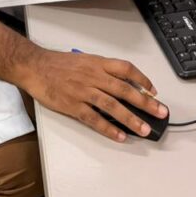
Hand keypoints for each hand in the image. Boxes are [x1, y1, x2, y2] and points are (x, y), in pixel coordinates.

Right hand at [20, 49, 166, 141]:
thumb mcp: (84, 60)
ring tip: (145, 129)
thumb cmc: (58, 64)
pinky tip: (120, 136)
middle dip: (146, 102)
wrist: (34, 67)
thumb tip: (121, 84)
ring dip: (131, 119)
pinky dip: (108, 128)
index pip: (126, 69)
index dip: (143, 80)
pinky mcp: (73, 106)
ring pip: (113, 106)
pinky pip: (94, 119)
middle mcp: (93, 76)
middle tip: (160, 112)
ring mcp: (84, 92)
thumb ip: (101, 71)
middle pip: (125, 90)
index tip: (153, 91)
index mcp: (97, 64)